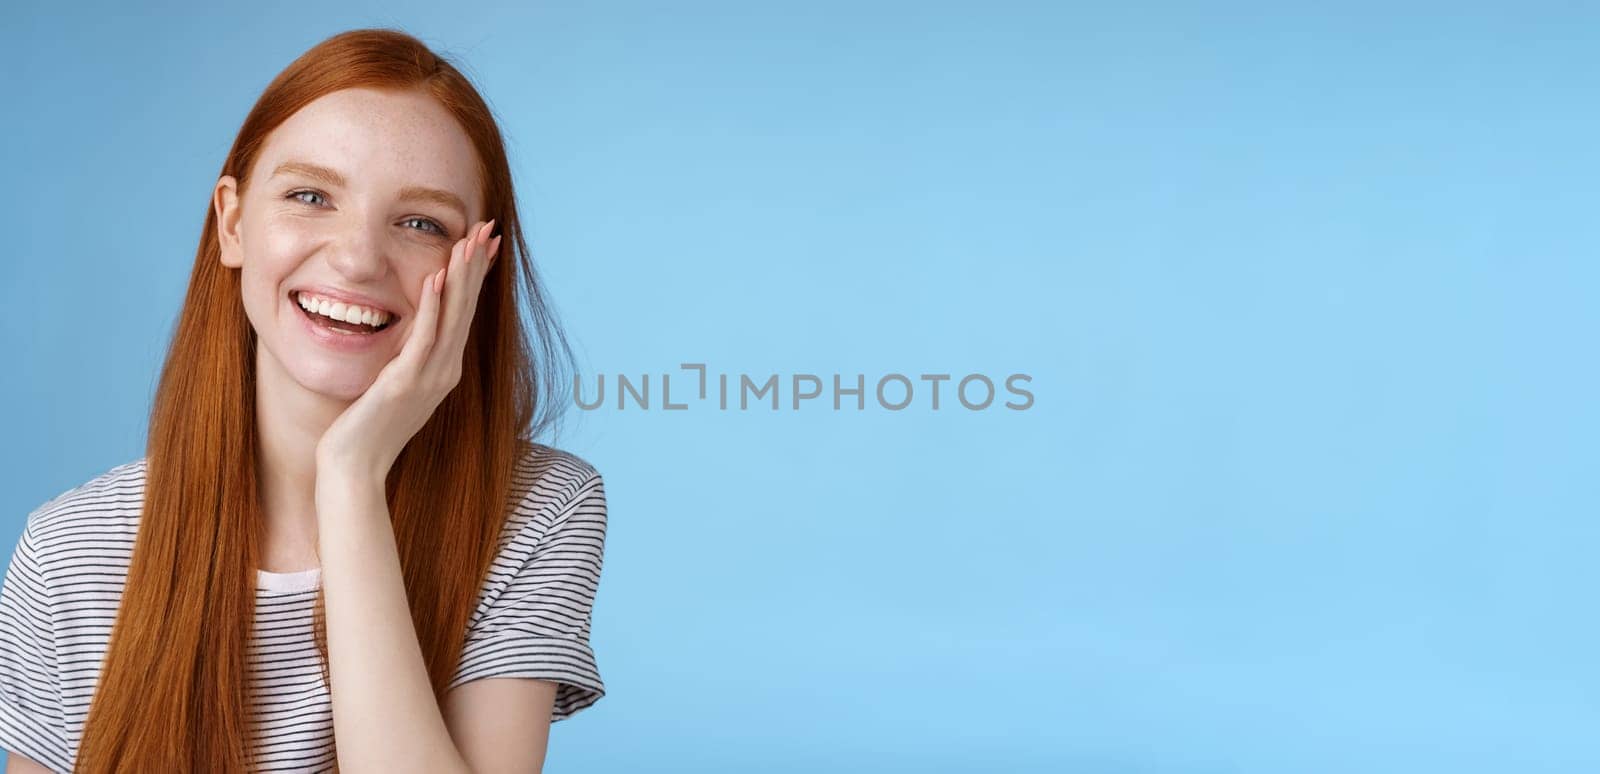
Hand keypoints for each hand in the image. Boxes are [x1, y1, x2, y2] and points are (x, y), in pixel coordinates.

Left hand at [314, 219, 500, 487]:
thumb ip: (405, 362)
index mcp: (443, 370)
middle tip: (488, 229)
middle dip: (476, 266)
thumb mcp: (392, 387)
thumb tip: (407, 339)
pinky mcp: (406, 382)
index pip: (464, 313)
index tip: (485, 246)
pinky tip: (437, 278)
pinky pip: (424, 337)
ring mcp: (428, 377)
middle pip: (466, 308)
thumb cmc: (365, 431)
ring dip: (462, 277)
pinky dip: (434, 306)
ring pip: (452, 317)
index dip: (475, 277)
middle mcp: (444, 371)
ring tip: (470, 242)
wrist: (354, 468)